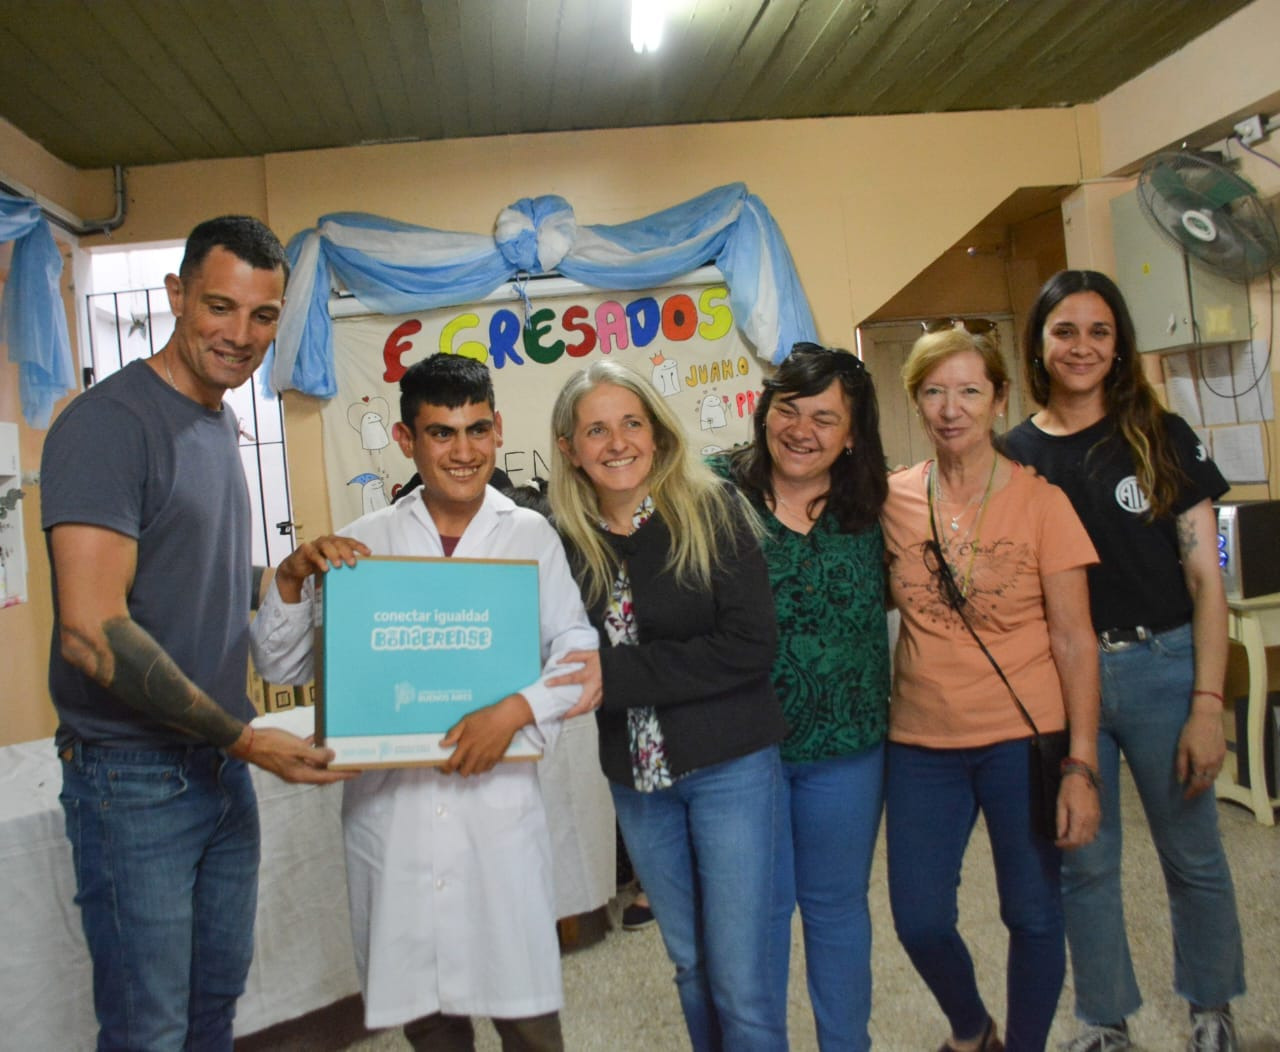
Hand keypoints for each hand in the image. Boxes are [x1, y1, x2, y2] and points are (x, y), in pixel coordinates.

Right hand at [230, 726, 355, 783]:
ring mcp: (291, 766)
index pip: (328, 777)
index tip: (357, 772)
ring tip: (338, 750)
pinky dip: (311, 748)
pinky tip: (317, 737)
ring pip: (313, 763)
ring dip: (324, 757)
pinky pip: (303, 754)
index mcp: (301, 774)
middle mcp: (297, 773)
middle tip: (351, 762)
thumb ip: (316, 754)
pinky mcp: (286, 758)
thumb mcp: (297, 748)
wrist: (247, 743)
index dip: (343, 774)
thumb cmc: (272, 745)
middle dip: (336, 768)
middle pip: (322, 772)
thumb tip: (332, 756)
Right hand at [273, 535, 371, 602]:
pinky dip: (320, 561)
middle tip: (352, 563)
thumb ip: (343, 566)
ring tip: (339, 565)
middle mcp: (327, 541)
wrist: (296, 567)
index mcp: (336, 542)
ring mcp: (315, 544)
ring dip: (334, 554)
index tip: (368, 553)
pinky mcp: (305, 550)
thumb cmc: (317, 564)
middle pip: (339, 542)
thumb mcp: (332, 565)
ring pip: (326, 545)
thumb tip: (360, 576)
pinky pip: (313, 554)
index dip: (359, 546)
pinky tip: (325, 568)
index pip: (350, 541)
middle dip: (347, 552)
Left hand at [439, 694, 532, 776]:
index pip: (452, 763)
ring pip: (475, 772)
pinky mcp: (496, 758)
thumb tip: (442, 744)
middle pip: (463, 772)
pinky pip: (486, 769)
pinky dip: (481, 767)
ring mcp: (487, 757)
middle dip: (458, 770)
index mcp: (466, 743)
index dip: (445, 769)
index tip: (443, 767)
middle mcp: (476, 753)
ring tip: (470, 761)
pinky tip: (481, 759)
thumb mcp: (466, 720)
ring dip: (471, 769)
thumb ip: (453, 733)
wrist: (506, 717)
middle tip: (459, 763)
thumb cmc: (486, 717)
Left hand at [549, 649, 602, 718]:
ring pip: (589, 708)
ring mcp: (602, 693)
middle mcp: (595, 686)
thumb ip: (574, 656)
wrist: (624, 664)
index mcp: (590, 674)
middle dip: (571, 713)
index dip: (558, 681)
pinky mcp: (606, 696)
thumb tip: (560, 661)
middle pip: (582, 704)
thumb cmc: (606, 659)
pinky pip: (596, 706)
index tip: (547, 684)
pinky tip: (582, 709)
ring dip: (579, 713)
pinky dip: (588, 709)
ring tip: (569, 714)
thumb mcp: (590, 654)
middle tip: (562, 715)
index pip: (571, 678)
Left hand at [1055, 769, 1100, 848]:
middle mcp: (1090, 821)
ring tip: (1069, 840)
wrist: (1084, 776)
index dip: (1064, 844)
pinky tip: (1079, 833)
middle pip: (1083, 841)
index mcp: (1080, 818)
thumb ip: (1061, 822)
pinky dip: (1087, 836)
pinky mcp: (1099, 815)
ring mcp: (1096, 818)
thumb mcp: (1061, 804)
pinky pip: (1094, 831)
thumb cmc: (1069, 788)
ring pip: (1090, 838)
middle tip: (1062, 844)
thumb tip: (1060, 836)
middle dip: (1072, 845)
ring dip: (1080, 842)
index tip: (1056, 843)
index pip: (1073, 839)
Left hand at [1176, 701, 1227, 799]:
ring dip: (1205, 784)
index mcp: (1201, 764)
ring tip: (1196, 786)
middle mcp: (1212, 765)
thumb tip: (1180, 781)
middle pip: (1206, 784)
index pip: (1197, 784)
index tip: (1185, 797)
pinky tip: (1205, 774)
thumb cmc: (1191, 731)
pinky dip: (1211, 776)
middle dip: (1198, 791)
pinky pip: (1217, 770)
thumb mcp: (1181, 748)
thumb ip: (1181, 766)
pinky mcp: (1223, 754)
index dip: (1191, 792)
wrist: (1207, 718)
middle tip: (1190, 794)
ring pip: (1213, 778)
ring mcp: (1219, 760)